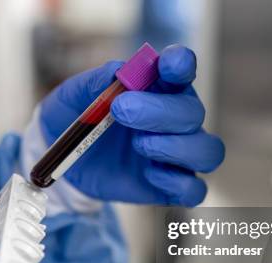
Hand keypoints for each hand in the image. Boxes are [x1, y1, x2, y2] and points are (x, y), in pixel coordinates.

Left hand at [39, 44, 223, 205]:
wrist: (62, 157)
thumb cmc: (75, 117)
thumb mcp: (73, 95)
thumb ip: (94, 82)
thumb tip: (116, 72)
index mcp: (157, 86)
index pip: (182, 68)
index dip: (181, 64)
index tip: (169, 65)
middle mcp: (174, 118)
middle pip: (193, 112)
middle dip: (160, 112)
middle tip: (121, 111)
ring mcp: (175, 153)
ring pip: (208, 151)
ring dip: (176, 147)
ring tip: (140, 145)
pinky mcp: (169, 184)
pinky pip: (195, 189)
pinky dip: (178, 183)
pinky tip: (149, 174)